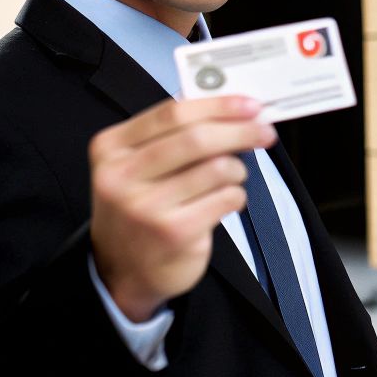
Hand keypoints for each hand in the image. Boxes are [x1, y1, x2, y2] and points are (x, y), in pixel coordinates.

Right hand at [87, 95, 274, 321]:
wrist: (121, 271)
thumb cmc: (140, 207)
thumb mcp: (138, 166)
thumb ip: (174, 135)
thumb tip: (233, 109)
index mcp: (111, 148)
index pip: (172, 113)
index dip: (218, 105)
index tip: (250, 104)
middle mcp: (121, 176)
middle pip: (197, 138)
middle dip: (240, 131)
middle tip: (265, 132)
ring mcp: (146, 206)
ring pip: (217, 168)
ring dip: (237, 170)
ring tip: (232, 177)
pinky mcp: (174, 232)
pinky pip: (226, 198)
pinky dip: (236, 196)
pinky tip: (226, 202)